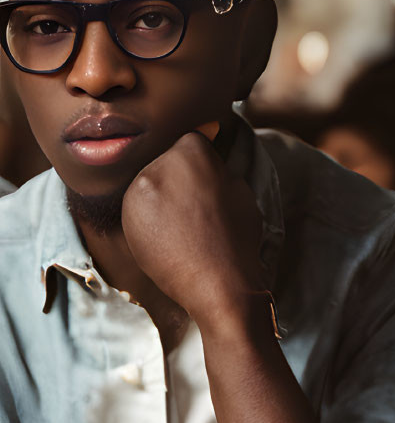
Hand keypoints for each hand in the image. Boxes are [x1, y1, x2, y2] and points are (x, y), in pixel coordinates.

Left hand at [121, 129, 264, 321]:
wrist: (216, 282)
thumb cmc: (236, 237)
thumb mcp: (239, 190)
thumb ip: (217, 165)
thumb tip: (207, 143)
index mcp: (191, 153)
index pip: (191, 140)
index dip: (201, 160)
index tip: (207, 177)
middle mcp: (159, 165)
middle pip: (168, 159)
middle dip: (181, 176)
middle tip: (198, 205)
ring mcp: (139, 190)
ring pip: (152, 181)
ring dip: (165, 194)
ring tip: (185, 222)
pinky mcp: (126, 214)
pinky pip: (140, 204)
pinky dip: (152, 214)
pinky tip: (170, 233)